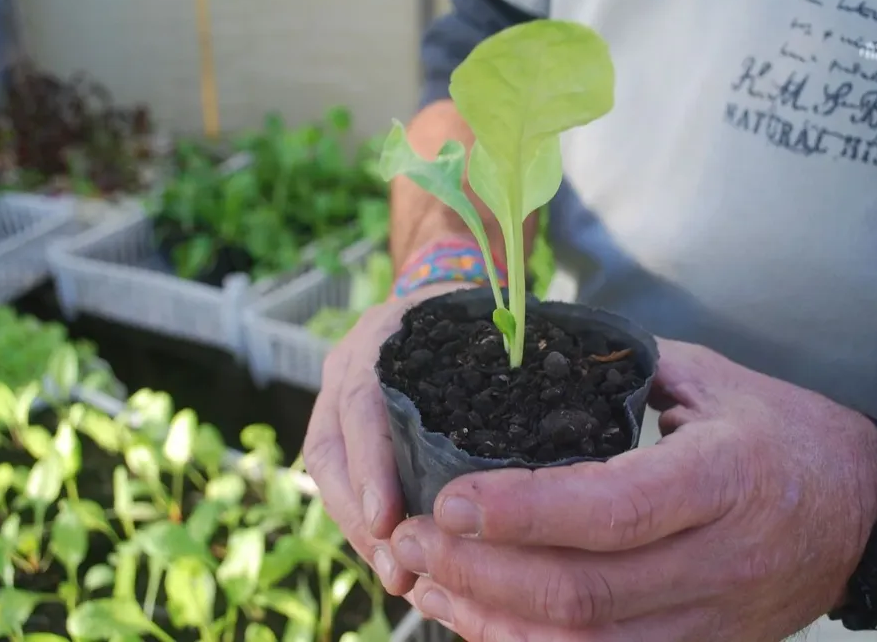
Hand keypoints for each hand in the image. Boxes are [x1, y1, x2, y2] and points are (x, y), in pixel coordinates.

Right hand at [304, 280, 473, 596]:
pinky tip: (394, 559)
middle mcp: (348, 366)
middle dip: (358, 516)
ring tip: (397, 577)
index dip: (372, 465)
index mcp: (384, 339)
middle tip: (397, 568)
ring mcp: (336, 394)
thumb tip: (548, 437)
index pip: (363, 404)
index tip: (388, 521)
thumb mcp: (483, 327)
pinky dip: (363, 522)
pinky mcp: (340, 424)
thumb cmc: (471, 319)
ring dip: (358, 529)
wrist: (433, 298)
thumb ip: (503, 366)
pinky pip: (339, 479)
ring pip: (328, 471)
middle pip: (331, 449)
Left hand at [389, 338, 876, 640]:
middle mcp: (717, 562)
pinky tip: (480, 617)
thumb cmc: (779, 430)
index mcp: (721, 480)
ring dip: (492, 620)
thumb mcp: (711, 380)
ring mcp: (710, 619)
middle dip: (480, 572)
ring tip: (427, 582)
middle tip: (411, 539)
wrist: (863, 508)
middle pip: (583, 592)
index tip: (446, 501)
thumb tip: (527, 359)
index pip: (609, 510)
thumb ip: (623, 372)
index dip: (519, 513)